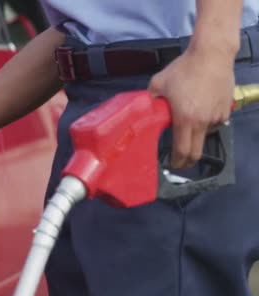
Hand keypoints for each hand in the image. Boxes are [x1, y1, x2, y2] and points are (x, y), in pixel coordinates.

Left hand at [148, 46, 234, 168]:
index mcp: (184, 119)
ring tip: (188, 128)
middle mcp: (202, 122)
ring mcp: (217, 116)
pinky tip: (200, 111)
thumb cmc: (183, 68)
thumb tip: (145, 109)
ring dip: (197, 137)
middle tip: (180, 162)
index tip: (172, 164)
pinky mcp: (227, 108)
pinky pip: (216, 122)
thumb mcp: (157, 83)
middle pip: (196, 152)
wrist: (212, 54)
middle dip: (187, 161)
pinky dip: (207, 123)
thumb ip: (150, 100)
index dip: (177, 161)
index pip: (181, 150)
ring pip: (206, 135)